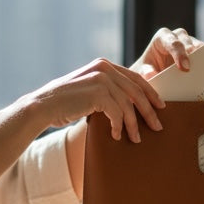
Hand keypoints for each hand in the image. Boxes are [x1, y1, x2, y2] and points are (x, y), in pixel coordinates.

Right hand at [37, 58, 164, 142]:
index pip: (135, 78)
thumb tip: (130, 105)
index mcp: (104, 65)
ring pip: (128, 105)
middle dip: (149, 111)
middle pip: (136, 91)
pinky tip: (117, 136)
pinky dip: (119, 127)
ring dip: (133, 125)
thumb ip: (107, 91)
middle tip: (158, 126)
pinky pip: (117, 114)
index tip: (160, 106)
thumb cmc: (65, 103)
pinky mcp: (97, 93)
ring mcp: (101, 79)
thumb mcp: (89, 90)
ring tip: (136, 138)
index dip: (150, 93)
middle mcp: (105, 68)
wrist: (43, 106)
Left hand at [132, 27, 201, 78]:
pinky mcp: (197, 52)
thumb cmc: (147, 69)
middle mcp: (177, 37)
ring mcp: (189, 43)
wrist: (153, 71)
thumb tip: (151, 75)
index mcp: (162, 38)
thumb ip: (145, 72)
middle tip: (196, 68)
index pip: (172, 42)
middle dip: (191, 54)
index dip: (179, 54)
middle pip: (187, 41)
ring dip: (203, 57)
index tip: (184, 68)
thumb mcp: (142, 71)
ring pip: (198, 46)